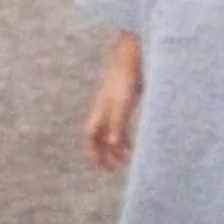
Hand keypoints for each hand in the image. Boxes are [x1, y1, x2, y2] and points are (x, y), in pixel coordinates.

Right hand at [82, 33, 140, 170]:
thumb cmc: (126, 77)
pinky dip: (125, 136)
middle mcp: (104, 109)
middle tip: (113, 169)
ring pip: (110, 131)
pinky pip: (120, 124)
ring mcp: (114, 104)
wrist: (132, 55)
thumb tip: (112, 144)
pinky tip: (134, 143)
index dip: (91, 152)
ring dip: (115, 147)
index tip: (100, 167)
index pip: (89, 136)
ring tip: (126, 160)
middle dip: (103, 154)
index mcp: (100, 110)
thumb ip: (117, 123)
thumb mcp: (122, 103)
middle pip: (98, 136)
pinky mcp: (126, 100)